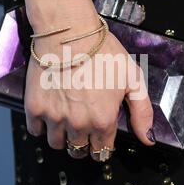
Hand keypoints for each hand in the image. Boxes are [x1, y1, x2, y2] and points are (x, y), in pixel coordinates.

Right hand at [24, 19, 154, 161]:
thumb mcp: (132, 79)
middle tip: (82, 128)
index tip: (99, 139)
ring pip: (56, 144)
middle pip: (78, 151)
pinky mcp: (35, 108)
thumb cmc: (103, 52)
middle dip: (82, 143)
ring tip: (65, 121)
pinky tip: (49, 114)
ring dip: (62, 137)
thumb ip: (142, 112)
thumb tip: (148, 140)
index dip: (102, 146)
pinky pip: (35, 131)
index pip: (102, 151)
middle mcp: (78, 125)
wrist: (69, 33)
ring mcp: (54, 117)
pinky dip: (41, 126)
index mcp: (103, 121)